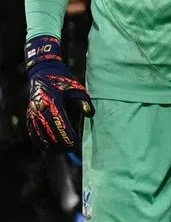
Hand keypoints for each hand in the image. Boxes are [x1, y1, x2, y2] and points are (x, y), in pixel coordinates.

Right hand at [25, 35, 93, 151]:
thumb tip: (90, 115)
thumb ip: (84, 102)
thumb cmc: (64, 80)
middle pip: (49, 131)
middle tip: (71, 149)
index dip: (67, 136)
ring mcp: (33, 111)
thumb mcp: (78, 88)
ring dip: (50, 144)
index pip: (60, 123)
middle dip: (60, 143)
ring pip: (39, 133)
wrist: (44, 71)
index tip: (75, 143)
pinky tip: (46, 146)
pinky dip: (38, 140)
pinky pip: (32, 130)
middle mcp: (41, 108)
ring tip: (61, 150)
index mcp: (54, 101)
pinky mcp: (29, 114)